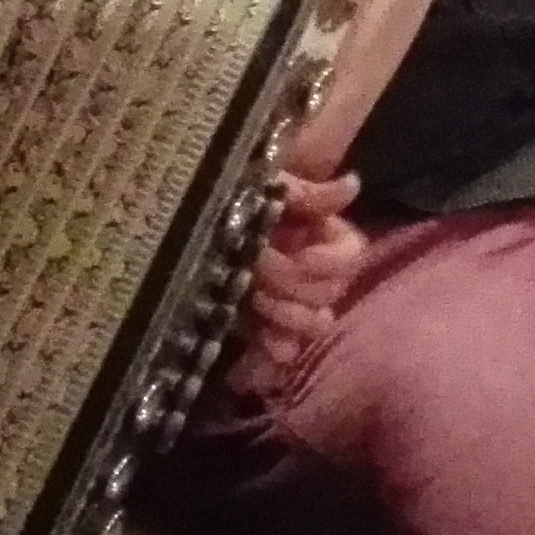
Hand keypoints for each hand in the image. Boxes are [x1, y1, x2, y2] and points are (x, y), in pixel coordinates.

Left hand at [226, 171, 366, 395]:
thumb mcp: (262, 183)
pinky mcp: (263, 329)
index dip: (330, 260)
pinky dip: (272, 350)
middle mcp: (310, 270)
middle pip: (331, 292)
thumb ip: (304, 191)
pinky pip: (283, 351)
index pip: (350, 253)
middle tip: (257, 269)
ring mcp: (288, 302)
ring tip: (256, 302)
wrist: (181, 227)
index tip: (301, 256)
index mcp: (316, 233)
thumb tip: (353, 185)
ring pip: (315, 324)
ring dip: (288, 316)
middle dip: (295, 283)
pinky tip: (257, 348)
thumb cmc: (226, 196)